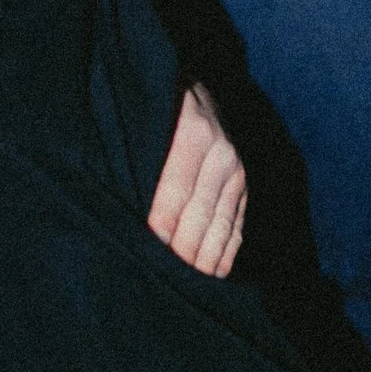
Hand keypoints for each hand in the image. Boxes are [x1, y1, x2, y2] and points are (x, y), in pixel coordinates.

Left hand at [147, 82, 246, 276]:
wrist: (182, 79)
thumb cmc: (150, 110)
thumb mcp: (141, 127)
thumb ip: (136, 165)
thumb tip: (125, 216)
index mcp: (193, 136)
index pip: (174, 196)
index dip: (160, 232)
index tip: (145, 260)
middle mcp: (222, 154)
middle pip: (200, 217)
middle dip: (183, 256)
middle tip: (165, 290)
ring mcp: (237, 169)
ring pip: (222, 224)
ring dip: (206, 260)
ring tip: (191, 292)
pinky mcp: (245, 182)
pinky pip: (237, 223)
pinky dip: (227, 250)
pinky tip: (216, 274)